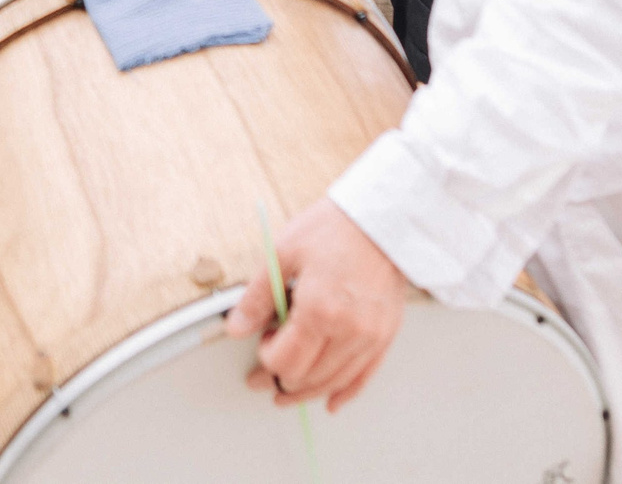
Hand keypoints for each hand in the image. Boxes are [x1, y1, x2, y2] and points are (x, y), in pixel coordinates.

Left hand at [224, 199, 407, 410]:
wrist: (382, 219)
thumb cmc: (334, 229)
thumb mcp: (283, 253)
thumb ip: (257, 296)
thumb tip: (236, 327)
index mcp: (319, 310)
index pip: (285, 361)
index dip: (266, 359)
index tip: (261, 343)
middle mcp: (348, 330)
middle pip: (308, 377)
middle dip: (281, 380)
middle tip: (264, 375)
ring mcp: (370, 336)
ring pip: (333, 382)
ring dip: (307, 392)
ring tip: (287, 392)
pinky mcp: (385, 335)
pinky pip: (364, 377)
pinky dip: (344, 392)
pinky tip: (330, 401)